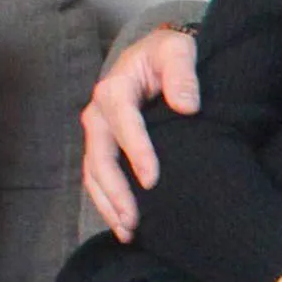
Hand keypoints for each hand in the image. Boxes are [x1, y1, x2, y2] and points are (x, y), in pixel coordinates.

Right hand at [81, 27, 200, 240]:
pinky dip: (107, 200)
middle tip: (135, 220)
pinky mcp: (104, 144)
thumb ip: (183, 74)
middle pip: (100, 158)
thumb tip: (187, 106)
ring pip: (94, 173)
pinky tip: (123, 223)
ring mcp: (98, 131)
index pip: (124, 124)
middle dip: (116, 191)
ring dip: (108, 204)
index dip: (137, 153)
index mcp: (115, 89)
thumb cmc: (169, 52)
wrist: (157, 54)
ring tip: (128, 231)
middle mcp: (99, 113)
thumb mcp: (178, 51)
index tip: (153, 179)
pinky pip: (98, 176)